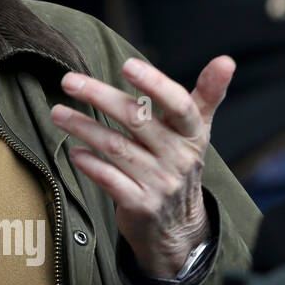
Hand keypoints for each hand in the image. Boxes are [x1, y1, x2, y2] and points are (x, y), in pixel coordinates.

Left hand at [48, 56, 233, 278]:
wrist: (177, 225)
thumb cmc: (178, 162)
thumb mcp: (196, 131)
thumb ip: (206, 94)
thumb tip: (226, 59)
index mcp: (192, 134)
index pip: (179, 105)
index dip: (155, 84)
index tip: (128, 65)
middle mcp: (178, 157)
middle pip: (136, 120)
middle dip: (99, 97)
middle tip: (69, 81)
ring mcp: (159, 183)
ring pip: (116, 147)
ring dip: (83, 127)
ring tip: (58, 112)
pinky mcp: (139, 204)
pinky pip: (109, 179)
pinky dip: (89, 163)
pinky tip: (73, 151)